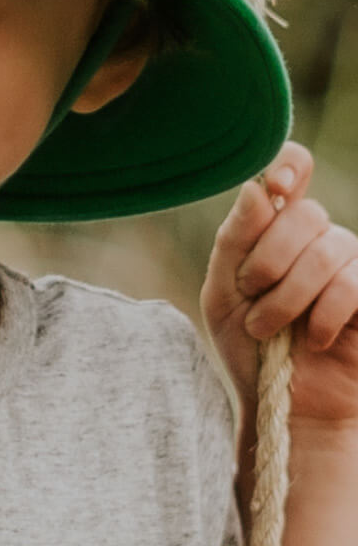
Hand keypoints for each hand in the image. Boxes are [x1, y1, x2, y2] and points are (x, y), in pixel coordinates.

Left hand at [202, 141, 357, 427]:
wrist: (284, 404)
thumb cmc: (248, 344)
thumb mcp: (223, 291)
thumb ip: (235, 240)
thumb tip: (256, 188)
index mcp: (275, 224)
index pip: (293, 167)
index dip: (289, 165)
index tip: (277, 186)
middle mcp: (316, 236)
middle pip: (305, 213)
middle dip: (268, 259)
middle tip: (250, 296)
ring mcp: (350, 263)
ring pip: (327, 249)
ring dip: (288, 295)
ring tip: (269, 328)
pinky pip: (353, 284)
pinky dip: (324, 314)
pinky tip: (313, 338)